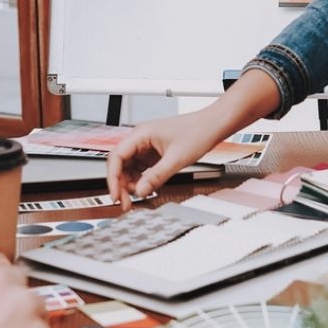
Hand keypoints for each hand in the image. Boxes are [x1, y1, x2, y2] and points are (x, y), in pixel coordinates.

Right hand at [107, 109, 233, 205]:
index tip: (115, 194)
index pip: (116, 156)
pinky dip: (141, 180)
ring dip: (130, 183)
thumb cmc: (199, 131)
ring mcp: (147, 145)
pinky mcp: (154, 152)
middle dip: (121, 184)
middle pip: (120, 164)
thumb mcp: (177, 159)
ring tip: (137, 198)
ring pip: (129, 167)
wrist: (214, 124)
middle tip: (125, 202)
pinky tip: (146, 189)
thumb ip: (156, 176)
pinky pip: (141, 168)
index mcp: (141, 133)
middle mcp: (141, 138)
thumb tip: (140, 191)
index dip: (113, 178)